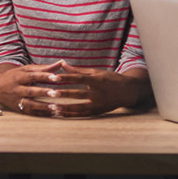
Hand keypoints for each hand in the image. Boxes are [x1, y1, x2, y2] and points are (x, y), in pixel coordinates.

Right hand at [0, 61, 65, 111]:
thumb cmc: (15, 76)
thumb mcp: (26, 70)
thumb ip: (44, 68)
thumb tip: (61, 63)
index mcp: (20, 77)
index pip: (33, 76)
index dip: (45, 76)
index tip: (57, 77)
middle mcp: (18, 89)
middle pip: (31, 91)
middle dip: (44, 92)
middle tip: (56, 93)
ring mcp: (17, 100)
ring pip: (30, 104)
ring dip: (43, 106)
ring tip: (56, 107)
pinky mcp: (19, 108)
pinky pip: (31, 112)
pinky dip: (41, 113)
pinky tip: (52, 113)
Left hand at [22, 63, 149, 117]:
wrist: (127, 92)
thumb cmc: (110, 79)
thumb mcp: (96, 72)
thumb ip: (78, 70)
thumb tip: (62, 64)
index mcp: (97, 80)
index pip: (79, 79)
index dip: (66, 78)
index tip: (53, 77)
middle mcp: (98, 94)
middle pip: (78, 94)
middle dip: (64, 94)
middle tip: (50, 93)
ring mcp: (98, 104)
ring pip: (79, 107)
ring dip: (65, 108)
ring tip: (51, 106)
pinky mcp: (97, 112)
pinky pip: (82, 115)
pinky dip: (71, 115)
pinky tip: (60, 113)